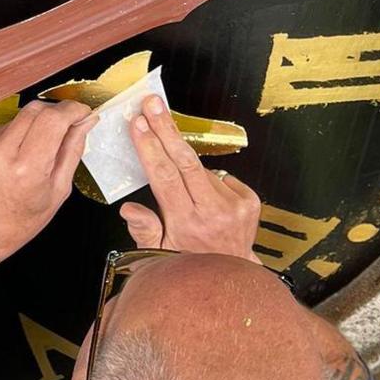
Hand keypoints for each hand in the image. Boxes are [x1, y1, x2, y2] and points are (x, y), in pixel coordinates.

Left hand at [0, 101, 97, 274]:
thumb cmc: (21, 218)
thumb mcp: (58, 191)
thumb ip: (73, 150)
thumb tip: (86, 120)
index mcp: (27, 169)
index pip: (53, 119)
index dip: (73, 110)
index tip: (83, 112)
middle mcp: (2, 152)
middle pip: (37, 109)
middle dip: (58, 112)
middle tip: (68, 125)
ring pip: (22, 114)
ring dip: (38, 122)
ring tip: (39, 148)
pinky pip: (7, 123)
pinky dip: (20, 131)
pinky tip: (18, 153)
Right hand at [118, 96, 262, 261]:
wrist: (231, 275)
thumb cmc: (188, 262)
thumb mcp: (156, 253)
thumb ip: (143, 229)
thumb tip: (129, 209)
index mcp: (185, 223)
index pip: (165, 176)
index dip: (151, 147)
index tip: (139, 123)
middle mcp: (212, 213)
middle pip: (185, 160)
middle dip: (166, 128)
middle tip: (153, 103)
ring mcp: (234, 206)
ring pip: (201, 169)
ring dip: (186, 167)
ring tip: (184, 192)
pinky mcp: (250, 201)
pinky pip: (221, 176)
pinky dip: (208, 180)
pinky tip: (204, 197)